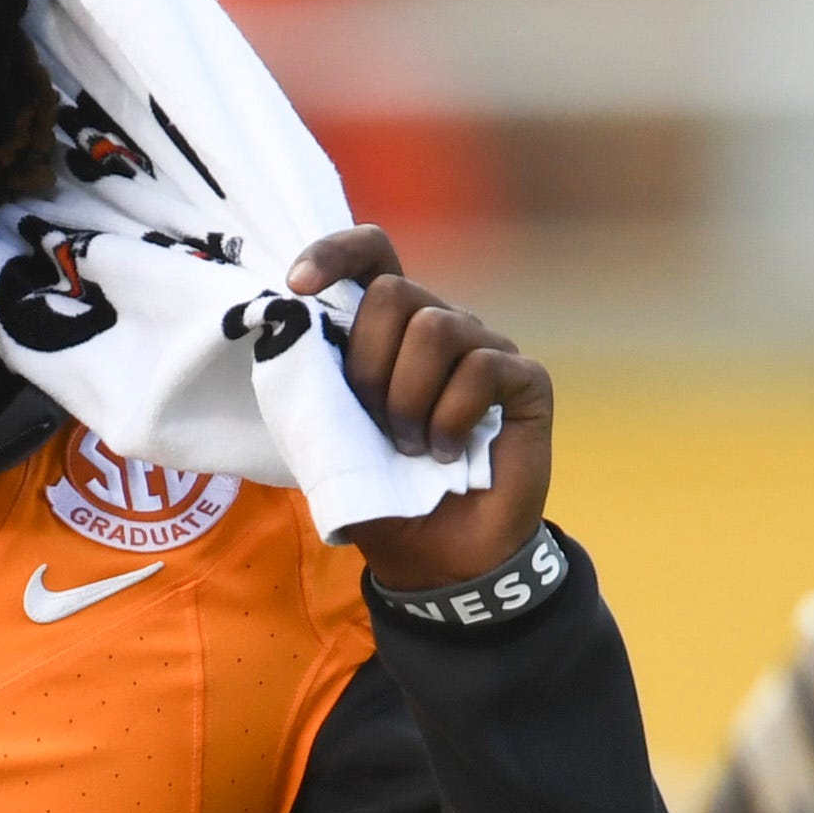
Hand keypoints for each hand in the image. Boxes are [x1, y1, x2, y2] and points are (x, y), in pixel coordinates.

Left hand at [304, 227, 554, 591]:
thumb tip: (288, 329)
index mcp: (390, 331)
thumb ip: (315, 383)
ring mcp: (487, 348)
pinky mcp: (525, 380)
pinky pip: (482, 368)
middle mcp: (440, 327)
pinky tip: (449, 454)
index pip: (372, 255)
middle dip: (368, 363)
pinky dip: (453, 417)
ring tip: (411, 446)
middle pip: (395, 292)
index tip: (298, 286)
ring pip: (437, 328)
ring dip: (410, 398)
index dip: (335, 254)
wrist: (439, 558)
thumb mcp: (330, 440)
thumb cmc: (383, 495)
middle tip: (374, 423)